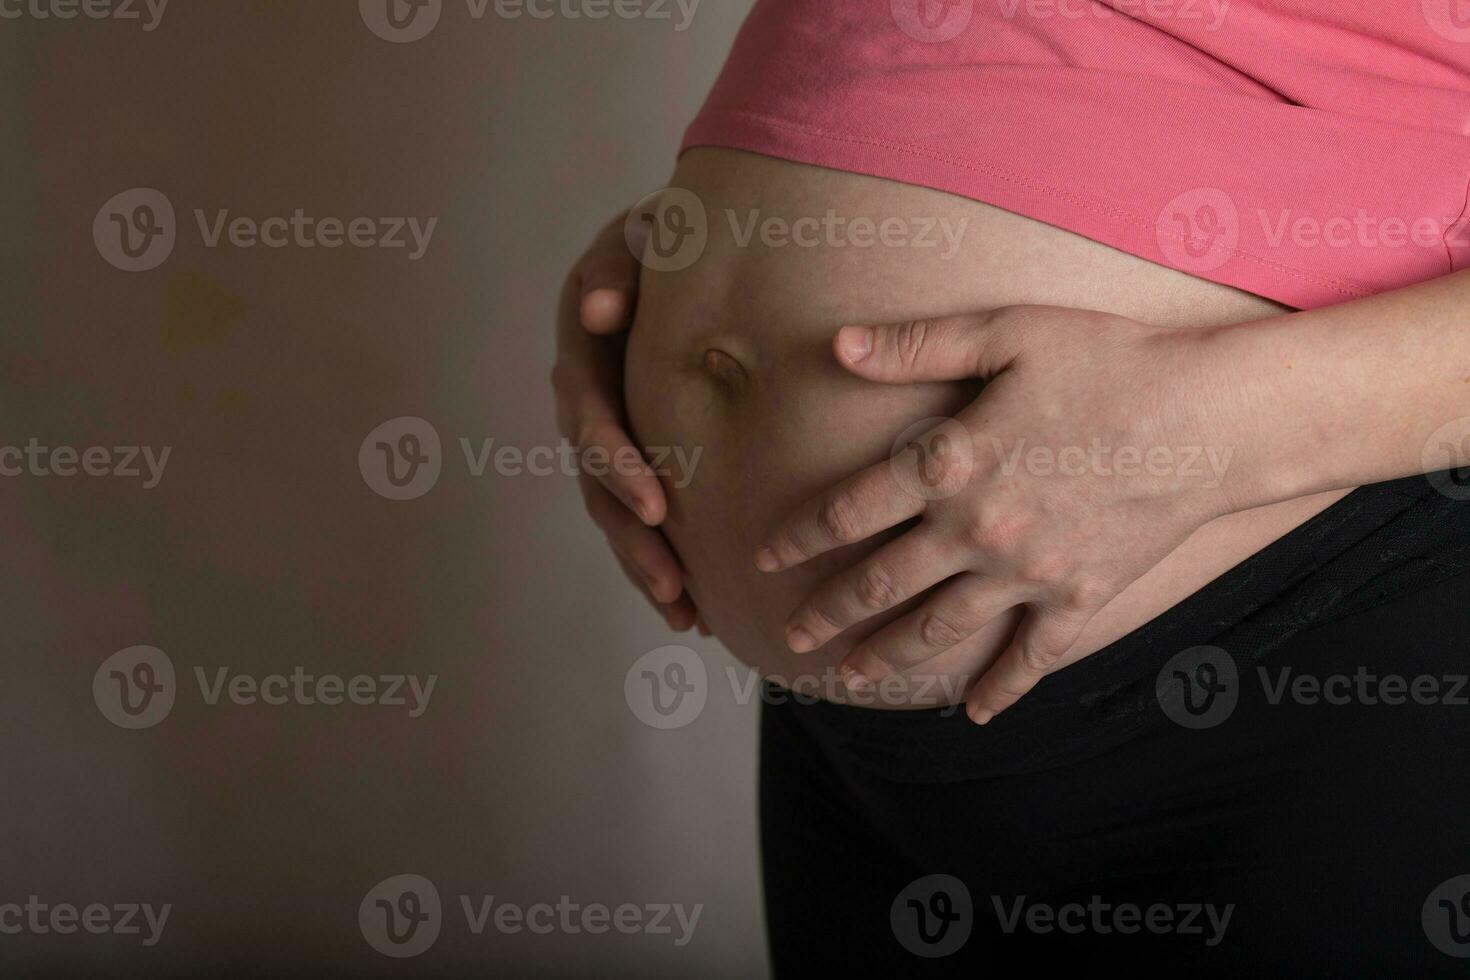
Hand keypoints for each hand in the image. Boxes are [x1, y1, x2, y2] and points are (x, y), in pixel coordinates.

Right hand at [552, 211, 702, 632]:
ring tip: (681, 610)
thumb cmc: (668, 237)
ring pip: (613, 511)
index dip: (617, 463)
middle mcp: (585, 399)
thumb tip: (594, 309)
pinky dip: (660, 562)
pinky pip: (637, 516)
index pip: (590, 413)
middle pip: (597, 480)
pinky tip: (692, 614)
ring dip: (643, 563)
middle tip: (671, 578)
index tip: (657, 504)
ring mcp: (606, 432)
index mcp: (581, 347)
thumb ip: (624, 263)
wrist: (677, 245)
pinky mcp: (632, 454)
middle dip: (633, 534)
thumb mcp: (644, 232)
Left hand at [756, 307, 1248, 721]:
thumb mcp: (1008, 332)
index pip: (849, 510)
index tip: (764, 556)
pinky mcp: (1077, 599)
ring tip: (850, 678)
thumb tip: (836, 344)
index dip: (799, 535)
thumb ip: (916, 344)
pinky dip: (1002, 690)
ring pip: (938, 630)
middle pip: (880, 583)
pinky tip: (976, 715)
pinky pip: (1030, 658)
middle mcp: (975, 530)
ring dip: (887, 658)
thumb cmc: (1110, 360)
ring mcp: (1026, 573)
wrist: (1212, 417)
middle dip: (828, 613)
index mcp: (949, 464)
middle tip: (790, 639)